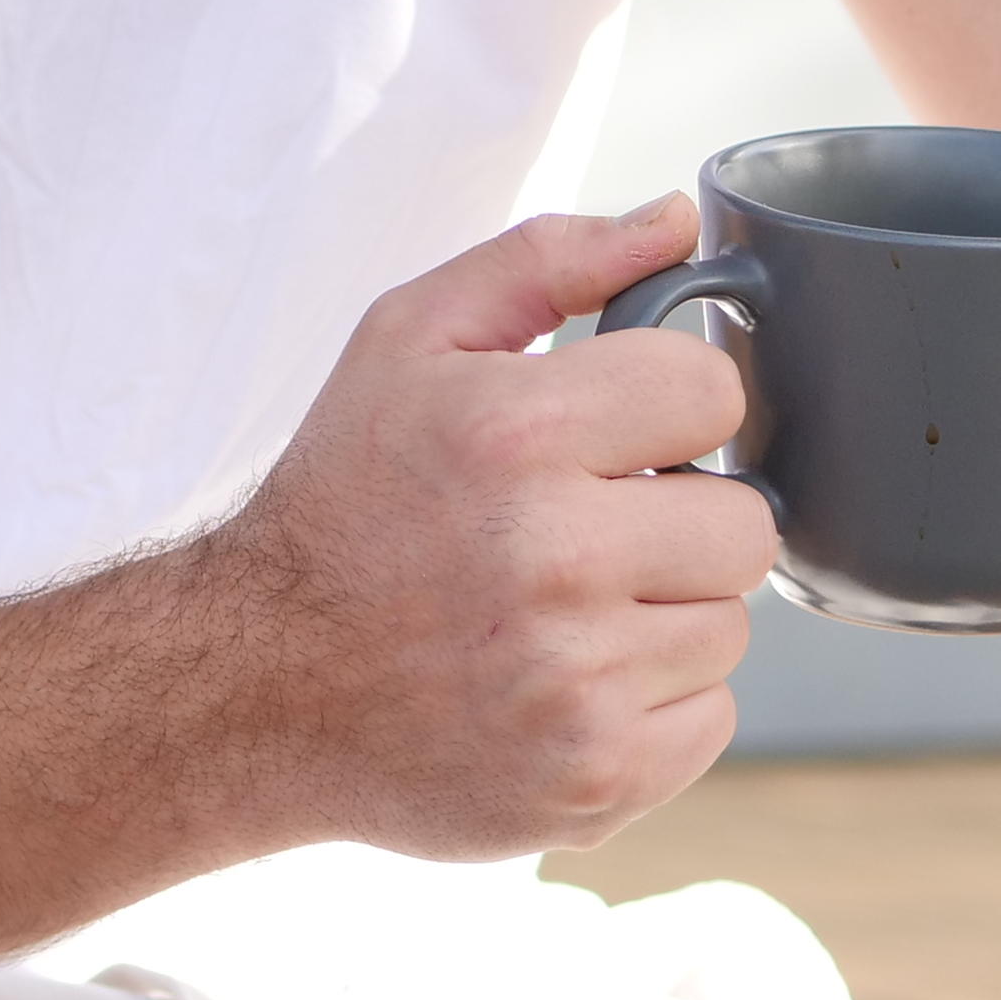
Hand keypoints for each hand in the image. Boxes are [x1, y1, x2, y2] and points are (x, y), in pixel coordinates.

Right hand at [191, 201, 778, 857]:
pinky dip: (653, 700)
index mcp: (515, 433)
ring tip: (563, 606)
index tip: (616, 431)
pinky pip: (711, 717)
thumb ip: (549, 261)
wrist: (256, 684)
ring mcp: (578, 682)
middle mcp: (554, 558)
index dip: (667, 405)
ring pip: (728, 624)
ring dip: (663, 611)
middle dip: (676, 516)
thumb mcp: (410, 339)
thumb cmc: (345, 497)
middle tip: (592, 526)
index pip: (713, 392)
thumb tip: (676, 220)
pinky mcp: (595, 778)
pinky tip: (566, 677)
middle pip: (744, 523)